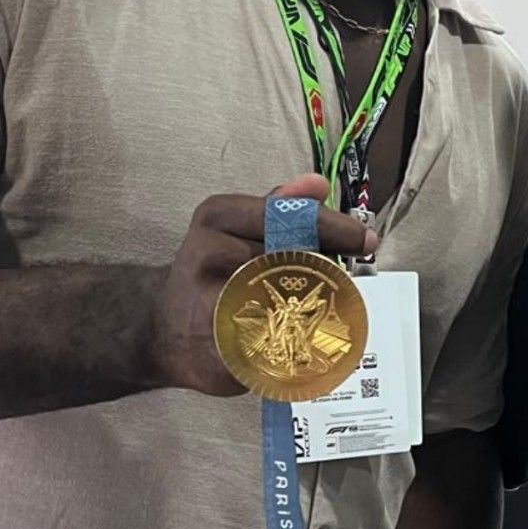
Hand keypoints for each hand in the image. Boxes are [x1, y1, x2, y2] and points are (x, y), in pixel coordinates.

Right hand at [149, 173, 376, 395]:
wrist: (162, 329)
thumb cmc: (213, 276)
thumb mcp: (240, 231)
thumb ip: (279, 209)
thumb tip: (317, 184)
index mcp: (219, 216)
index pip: (285, 215)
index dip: (330, 227)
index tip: (366, 240)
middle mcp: (207, 248)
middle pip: (289, 257)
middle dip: (323, 270)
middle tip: (347, 280)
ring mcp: (206, 299)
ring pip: (281, 301)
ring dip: (304, 306)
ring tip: (309, 308)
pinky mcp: (211, 344)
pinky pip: (267, 341)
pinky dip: (287, 341)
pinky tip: (294, 338)